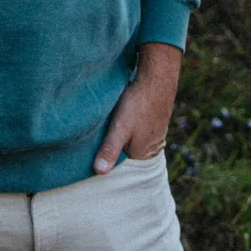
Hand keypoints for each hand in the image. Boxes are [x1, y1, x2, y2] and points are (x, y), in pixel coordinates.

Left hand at [93, 42, 181, 172]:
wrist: (157, 78)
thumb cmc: (138, 104)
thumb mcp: (120, 128)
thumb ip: (110, 149)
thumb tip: (99, 172)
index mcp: (141, 154)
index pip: (118, 161)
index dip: (106, 153)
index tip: (92, 145)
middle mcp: (151, 147)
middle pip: (125, 149)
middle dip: (113, 142)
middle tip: (99, 130)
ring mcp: (156, 133)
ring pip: (132, 137)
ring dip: (121, 131)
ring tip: (110, 121)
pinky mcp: (156, 119)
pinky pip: (139, 126)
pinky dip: (130, 122)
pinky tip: (124, 113)